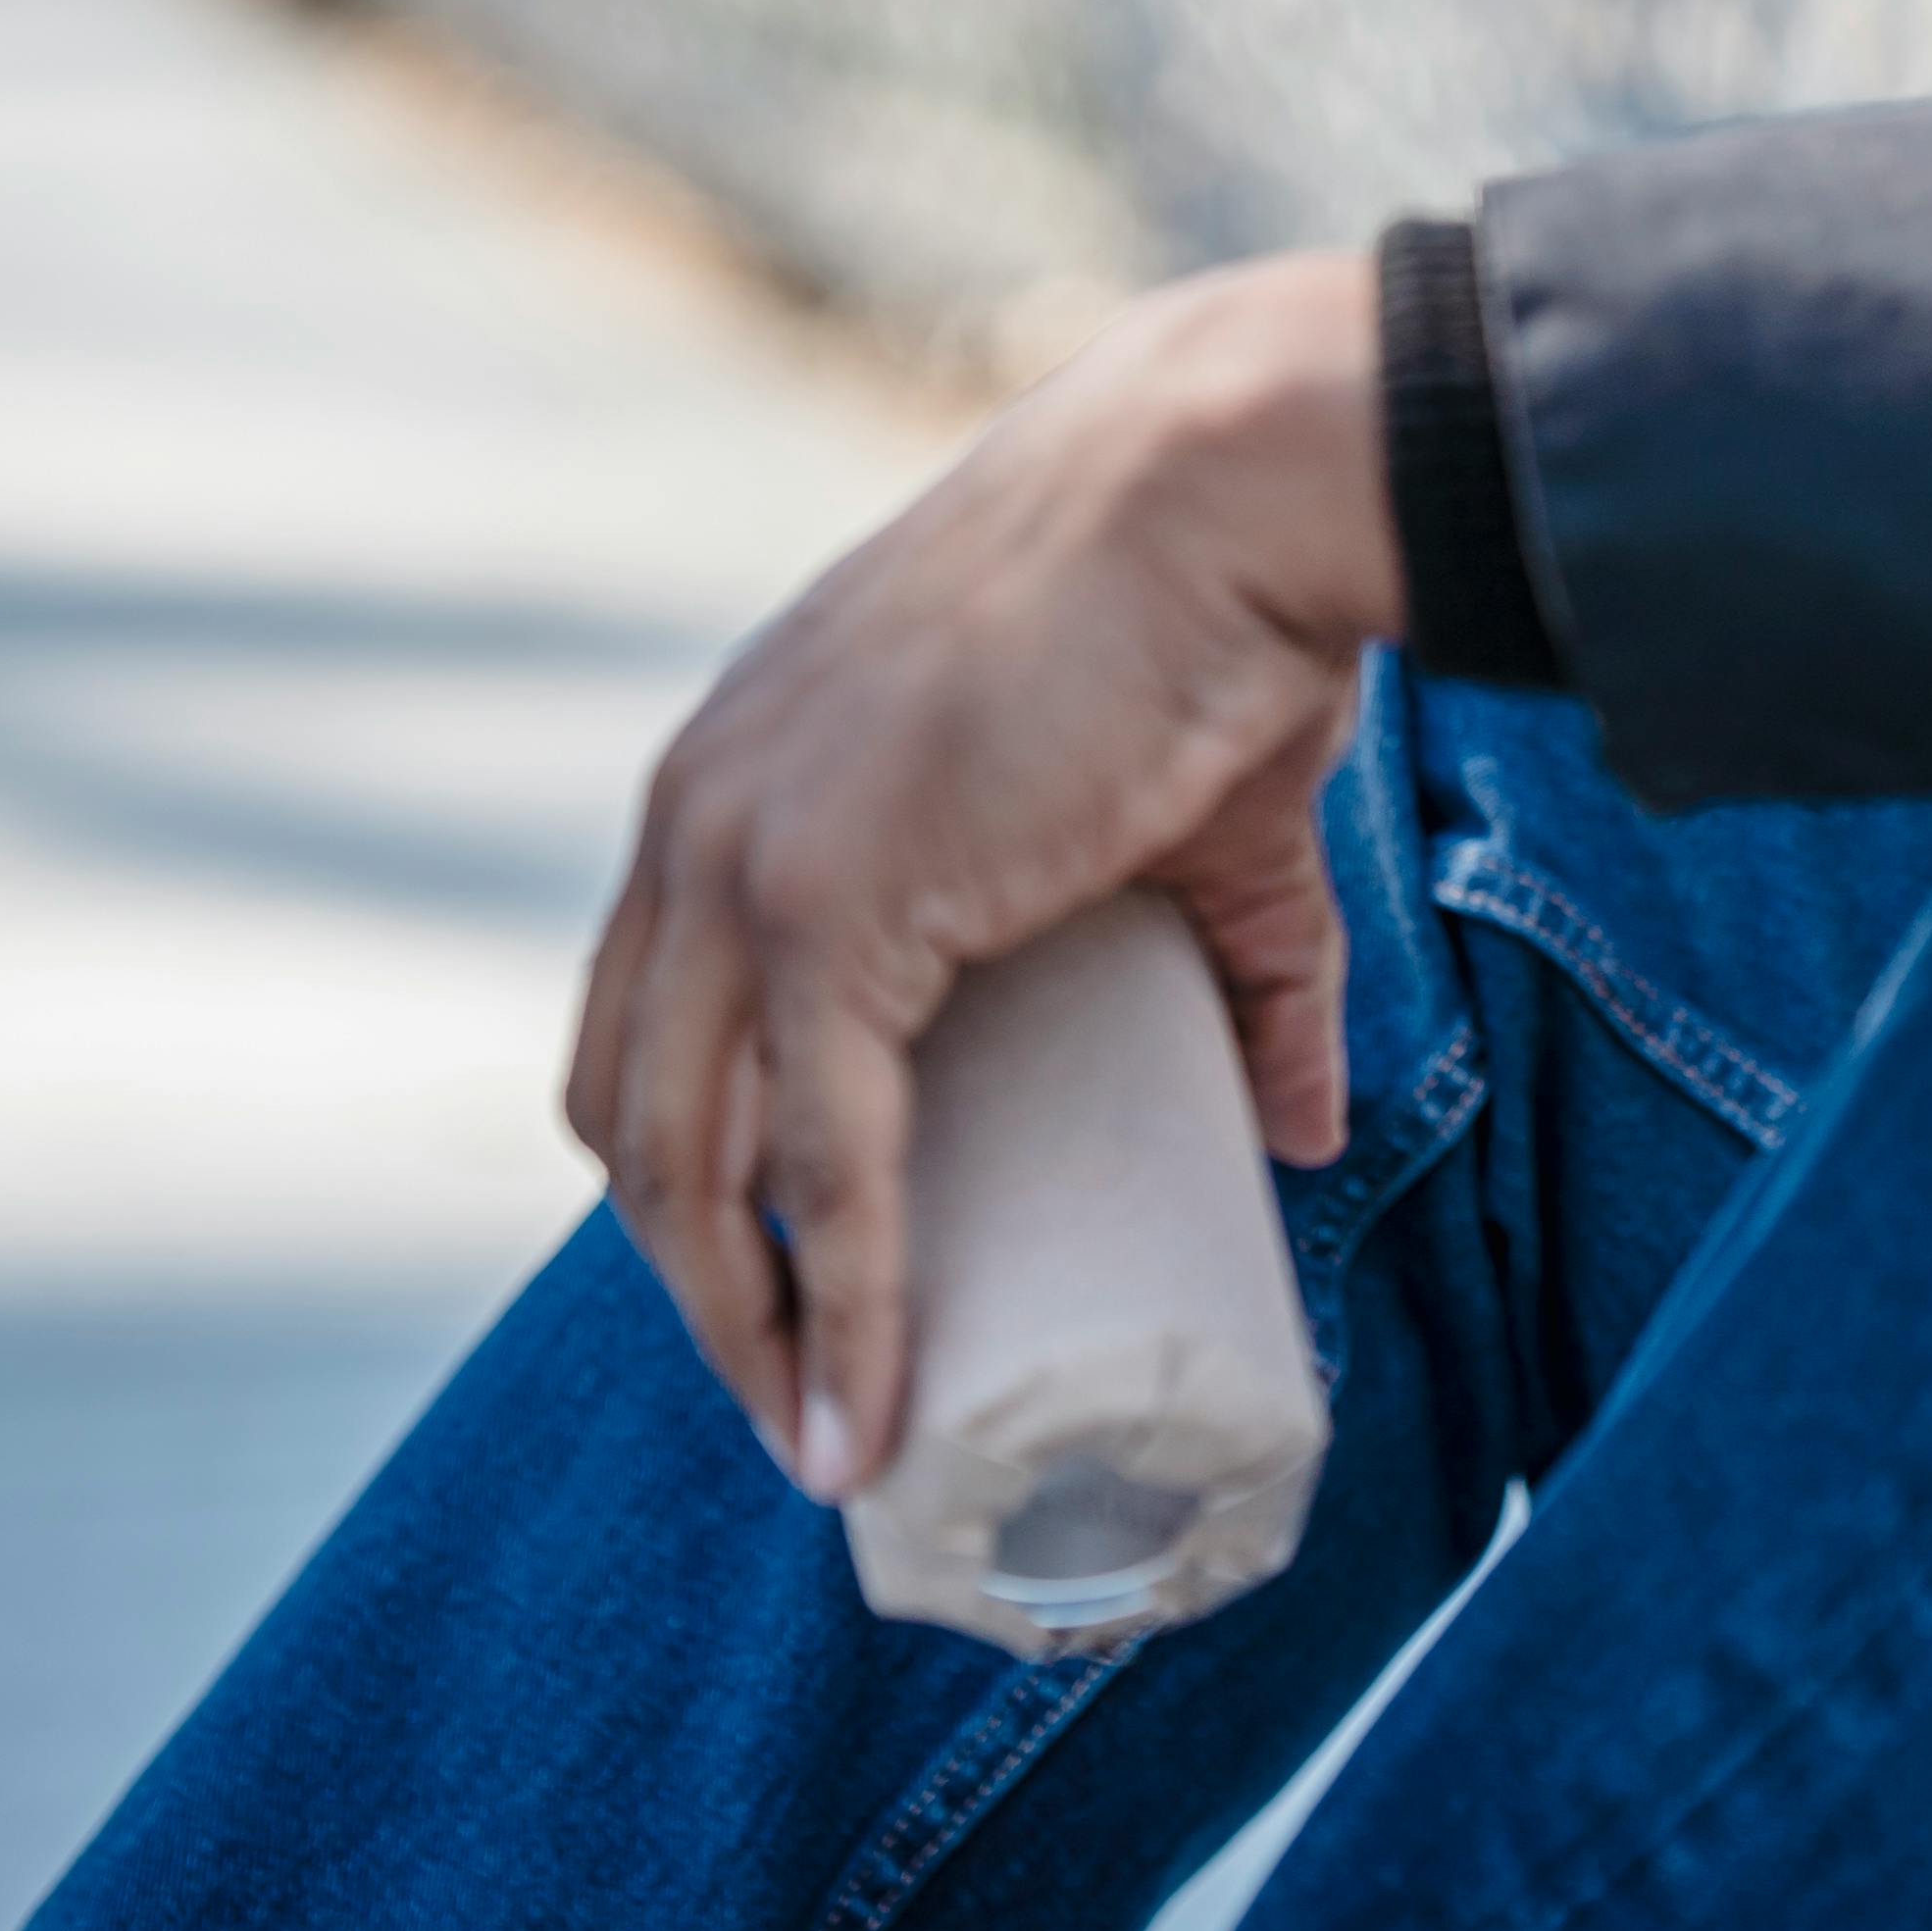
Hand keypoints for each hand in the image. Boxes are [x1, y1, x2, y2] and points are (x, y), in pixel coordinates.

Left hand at [564, 250, 1395, 1499]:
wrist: (1234, 483)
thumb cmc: (1222, 613)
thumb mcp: (1199, 830)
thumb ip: (1243, 975)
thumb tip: (1298, 1134)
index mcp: (739, 777)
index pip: (652, 1023)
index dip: (702, 1177)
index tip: (792, 1299)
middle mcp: (696, 817)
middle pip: (633, 1113)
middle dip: (706, 1284)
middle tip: (814, 1401)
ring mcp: (744, 856)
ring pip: (687, 1163)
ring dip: (748, 1334)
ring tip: (836, 1447)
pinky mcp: (833, 903)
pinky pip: (816, 1160)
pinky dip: (844, 1304)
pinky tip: (868, 1409)